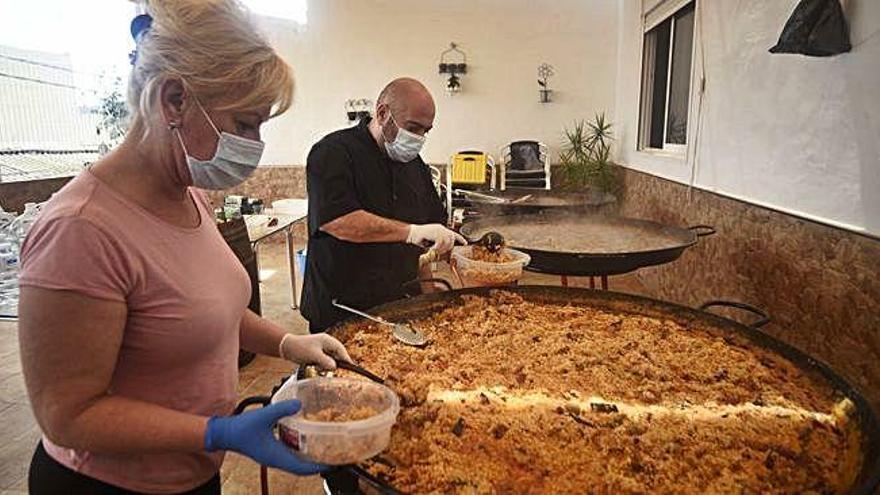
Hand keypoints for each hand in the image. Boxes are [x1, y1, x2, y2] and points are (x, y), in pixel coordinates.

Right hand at [204, 400, 324, 474]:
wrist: (224, 433)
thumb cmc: (240, 429)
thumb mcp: (264, 416)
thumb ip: (282, 409)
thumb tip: (300, 403)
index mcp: (276, 457)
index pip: (302, 469)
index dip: (319, 468)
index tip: (333, 464)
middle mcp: (277, 460)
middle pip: (302, 467)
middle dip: (318, 463)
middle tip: (333, 456)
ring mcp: (273, 456)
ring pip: (296, 461)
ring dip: (309, 457)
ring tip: (324, 448)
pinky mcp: (270, 450)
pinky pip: (289, 453)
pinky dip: (299, 449)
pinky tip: (305, 438)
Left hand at [280, 333, 351, 370]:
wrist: (286, 347)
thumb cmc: (299, 348)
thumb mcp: (314, 356)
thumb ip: (326, 362)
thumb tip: (334, 367)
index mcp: (328, 341)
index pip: (342, 351)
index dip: (346, 360)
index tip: (351, 368)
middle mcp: (327, 344)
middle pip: (337, 356)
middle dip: (333, 364)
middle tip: (326, 369)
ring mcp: (322, 348)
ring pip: (331, 360)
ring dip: (325, 365)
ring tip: (316, 366)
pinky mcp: (318, 353)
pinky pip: (324, 361)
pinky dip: (321, 365)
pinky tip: (314, 366)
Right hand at [406, 224, 465, 253]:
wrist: (410, 233)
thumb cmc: (418, 238)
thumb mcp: (431, 242)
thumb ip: (438, 246)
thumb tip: (442, 253)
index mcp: (440, 229)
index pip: (453, 233)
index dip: (460, 239)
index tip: (465, 243)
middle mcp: (441, 228)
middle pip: (451, 240)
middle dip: (447, 248)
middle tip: (439, 252)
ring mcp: (438, 229)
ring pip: (446, 242)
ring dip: (441, 249)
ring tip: (433, 250)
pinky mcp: (435, 231)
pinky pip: (440, 242)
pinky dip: (436, 248)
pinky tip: (431, 248)